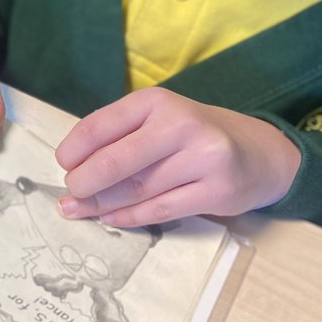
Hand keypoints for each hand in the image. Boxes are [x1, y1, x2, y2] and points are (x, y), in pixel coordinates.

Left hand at [54, 87, 301, 226]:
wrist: (258, 152)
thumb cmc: (192, 136)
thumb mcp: (158, 120)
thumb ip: (119, 137)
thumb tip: (72, 168)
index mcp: (156, 102)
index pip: (101, 125)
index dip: (75, 149)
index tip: (63, 164)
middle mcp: (180, 125)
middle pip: (117, 162)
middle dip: (85, 182)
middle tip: (69, 194)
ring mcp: (203, 159)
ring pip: (137, 190)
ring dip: (102, 205)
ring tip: (78, 211)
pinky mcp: (217, 191)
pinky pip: (161, 211)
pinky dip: (131, 217)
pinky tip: (112, 219)